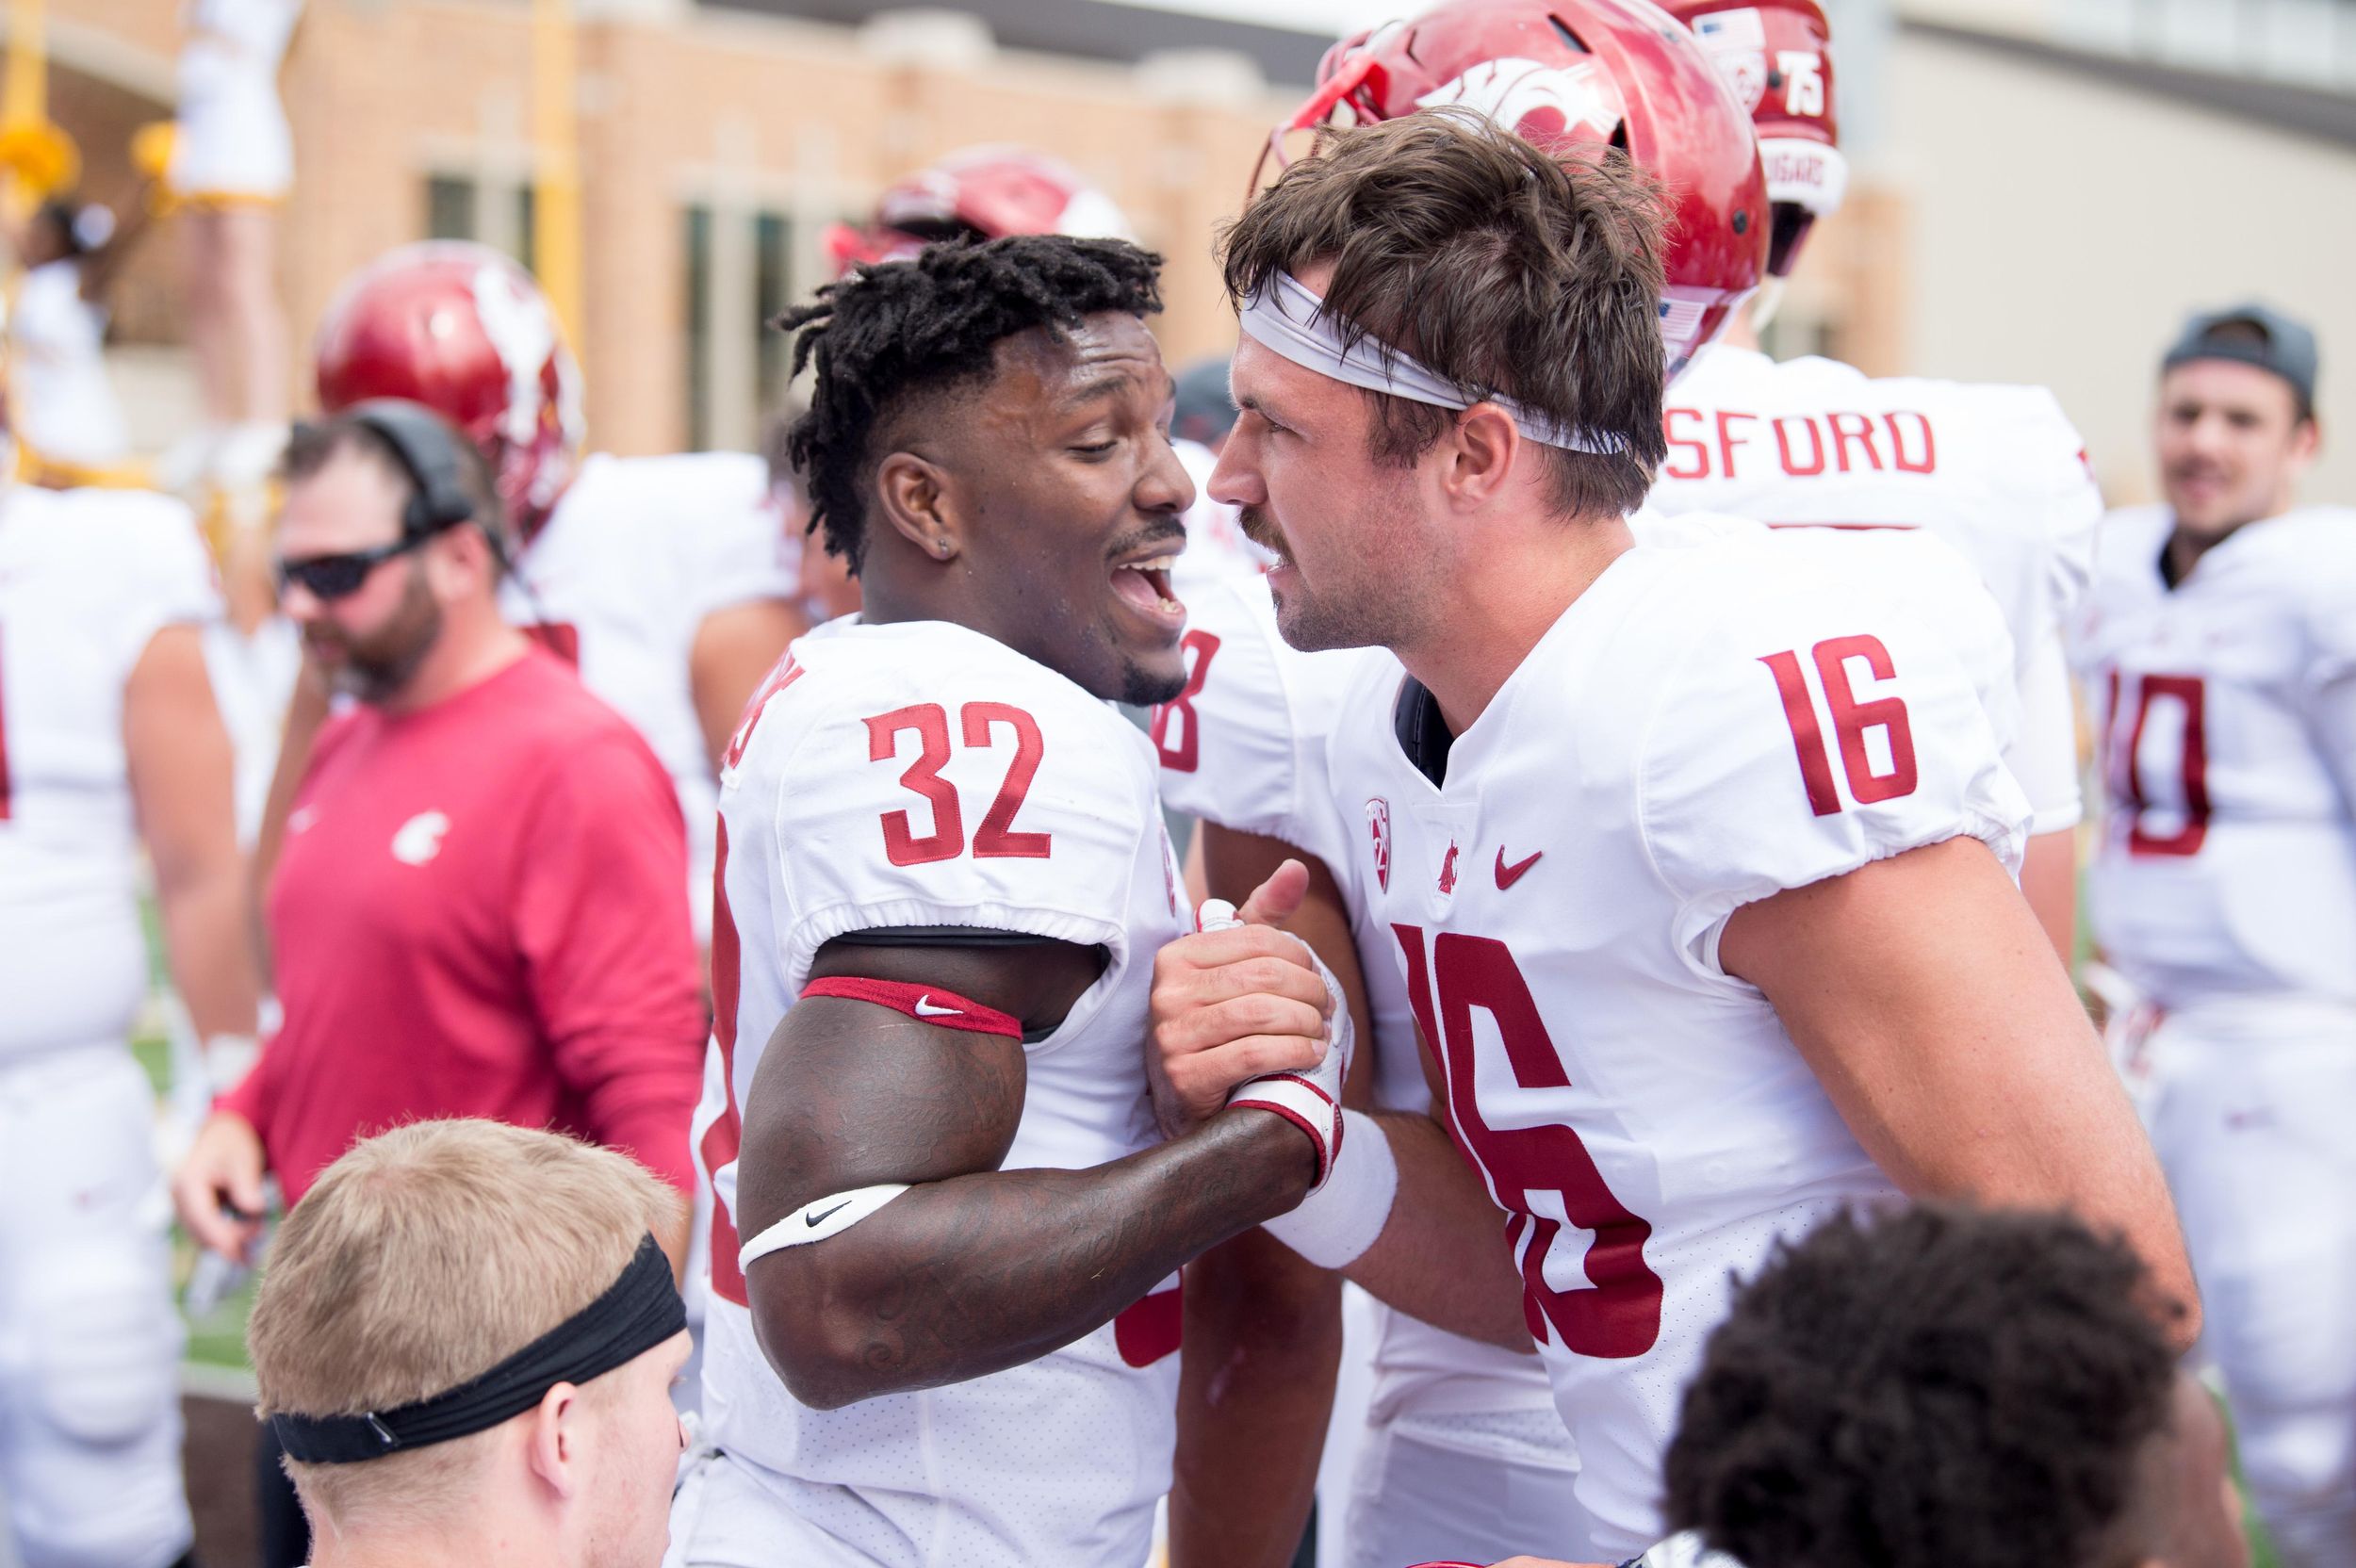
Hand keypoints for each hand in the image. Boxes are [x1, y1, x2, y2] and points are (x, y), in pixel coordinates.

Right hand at [172, 1110, 267, 1262]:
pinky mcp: (189, 1209)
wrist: (223, 1131)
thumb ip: (247, 1186)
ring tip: (257, 1229)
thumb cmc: (234, 1143)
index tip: (242, 1255)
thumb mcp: (244, 1161)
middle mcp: (178, 1196)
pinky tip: (247, 1231)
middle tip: (261, 1235)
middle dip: (230, 1241)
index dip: (222, 1240)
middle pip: (200, 1232)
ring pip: (201, 1235)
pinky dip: (224, 1234)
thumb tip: (254, 1210)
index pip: (203, 1219)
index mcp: (188, 1182)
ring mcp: (181, 1204)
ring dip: (228, 1240)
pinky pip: (204, 1230)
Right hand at [1149, 859, 1332, 1137]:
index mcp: (1177, 956)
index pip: (1256, 940)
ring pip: (1261, 1014)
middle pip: (1263, 976)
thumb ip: (1261, 918)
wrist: (1182, 1101)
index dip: (1300, 956)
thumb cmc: (1213, 1024)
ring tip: (1322, 1032)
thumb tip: (1296, 869)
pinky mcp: (1185, 1077)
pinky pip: (1253, 1054)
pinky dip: (1294, 1052)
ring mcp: (1172, 1035)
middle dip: (1309, 991)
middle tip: (1327, 1008)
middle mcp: (1167, 992)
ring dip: (1306, 1024)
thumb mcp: (1230, 967)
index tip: (1316, 977)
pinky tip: (1310, 1054)